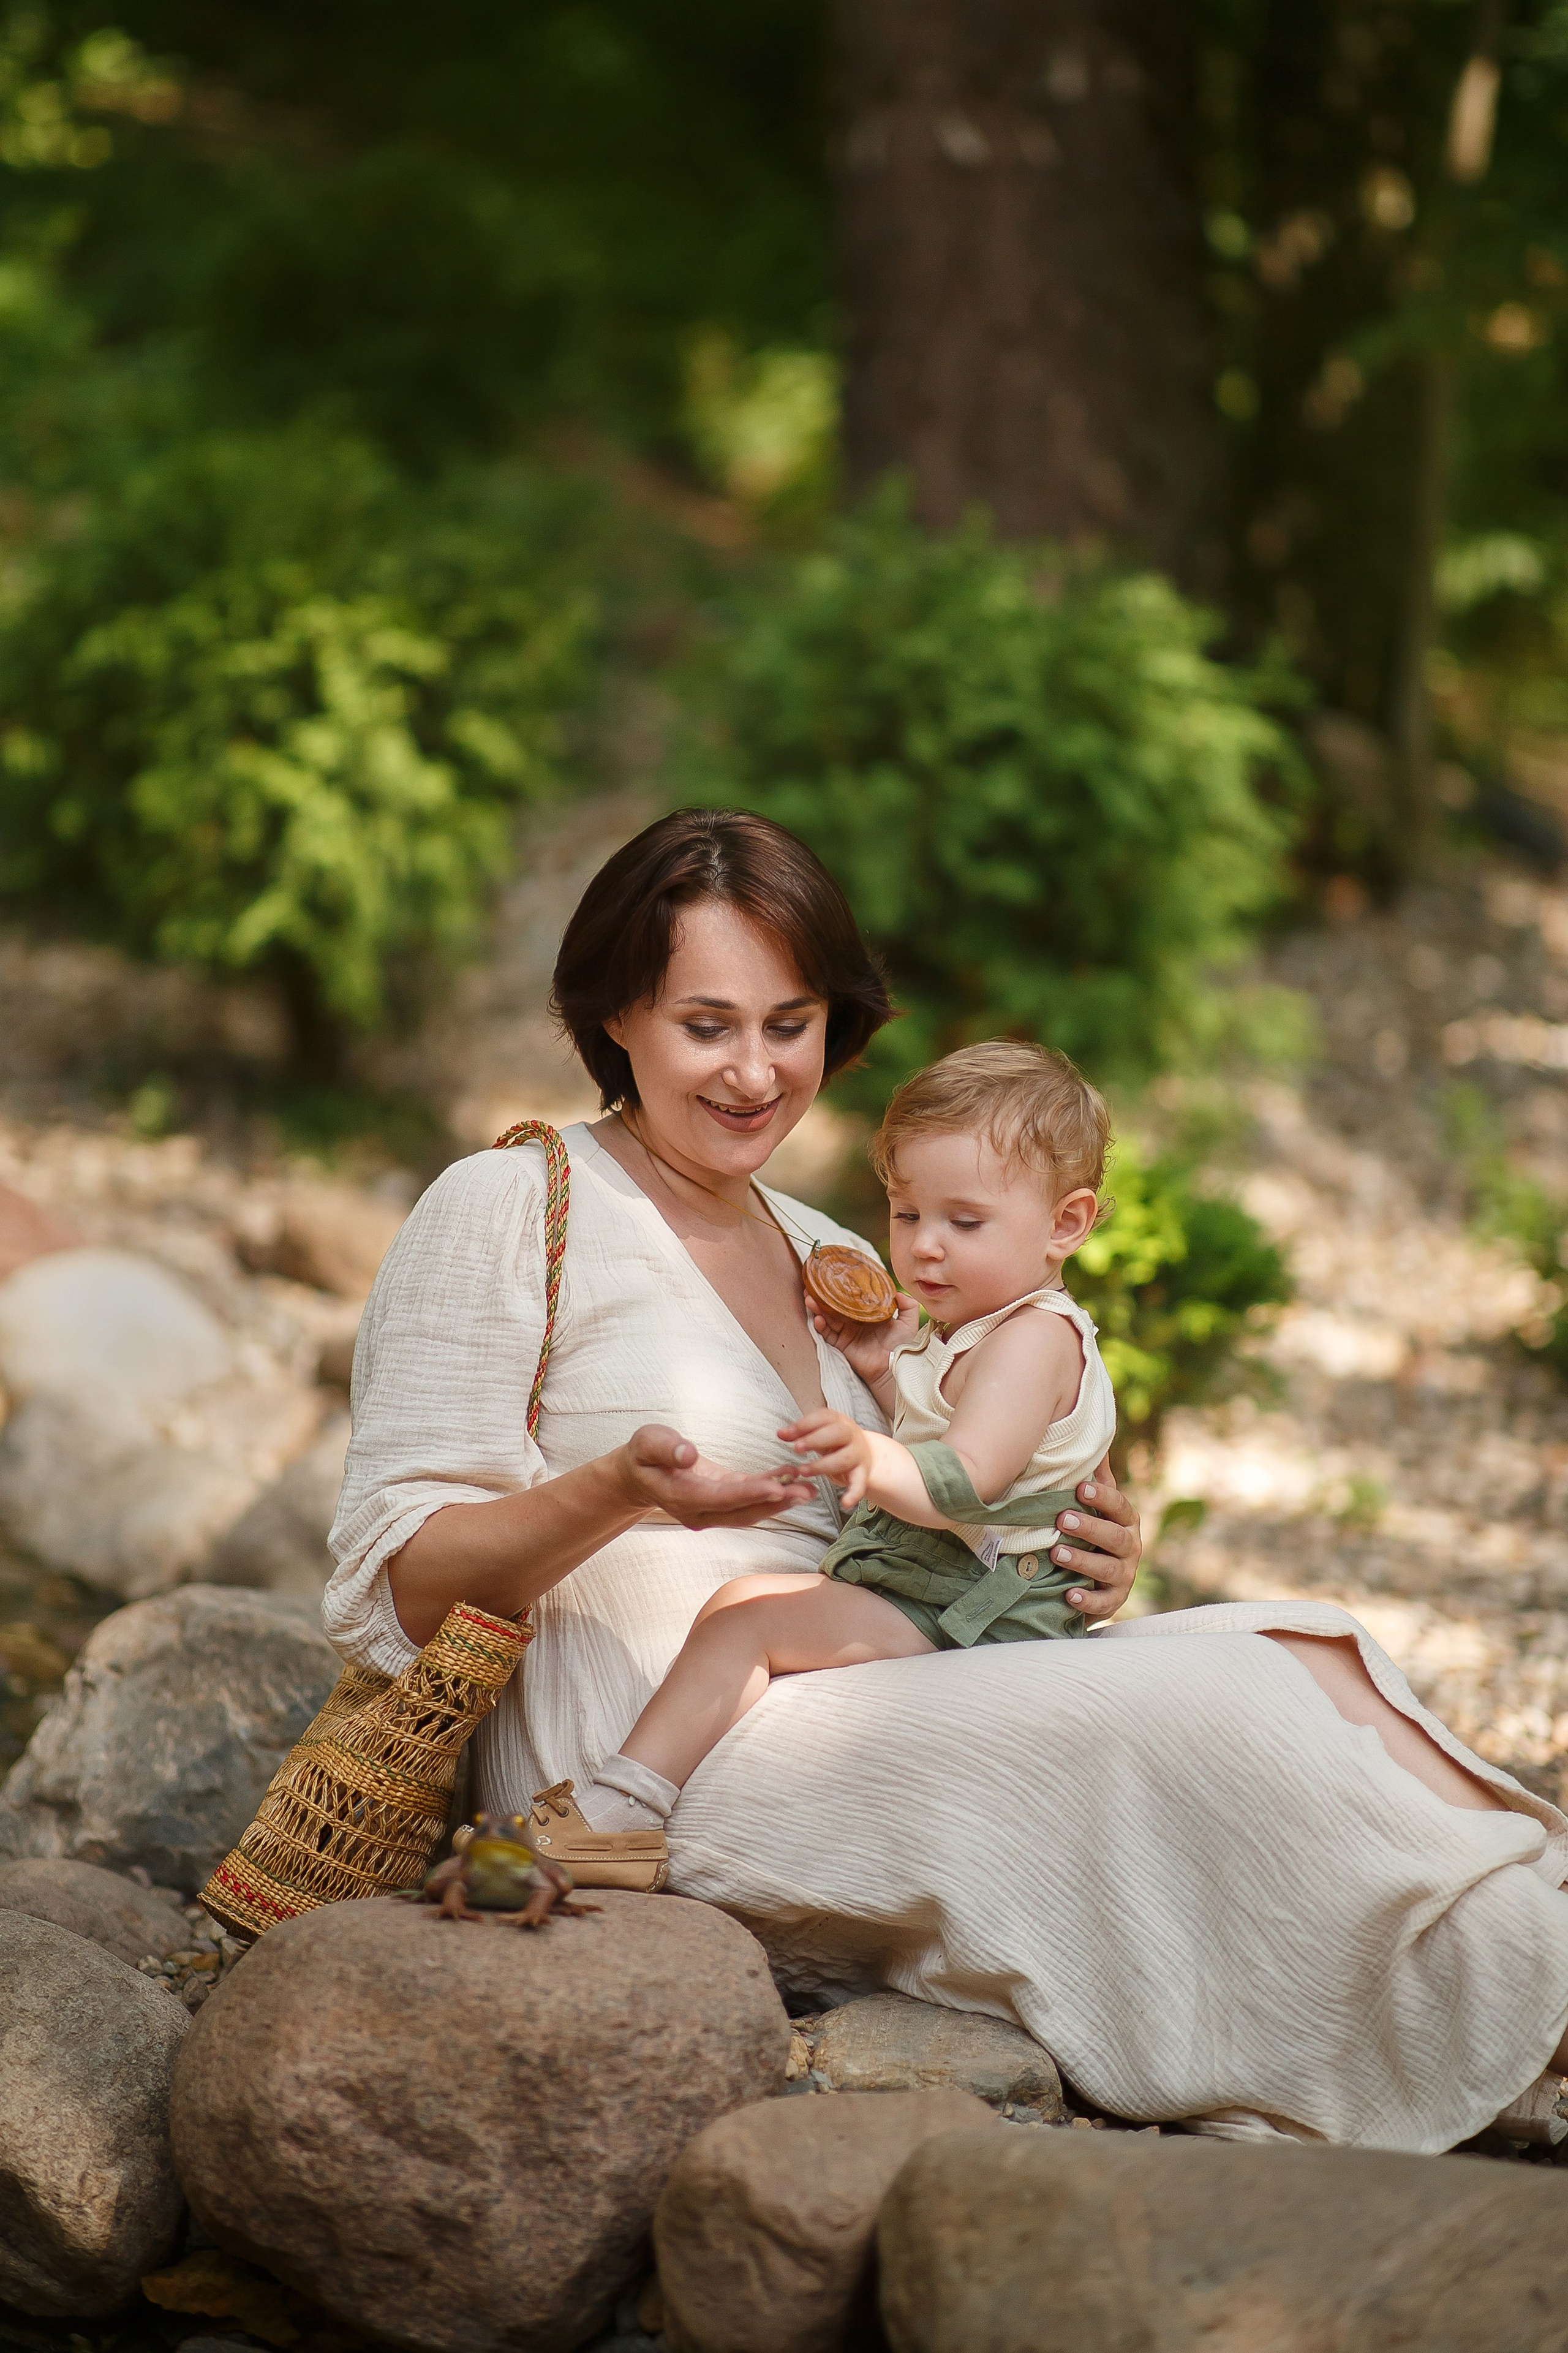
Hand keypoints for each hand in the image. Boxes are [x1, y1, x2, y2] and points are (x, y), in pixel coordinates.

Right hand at [616, 1424, 817, 1531]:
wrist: (639, 1475)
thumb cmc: (644, 1454)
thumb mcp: (648, 1442)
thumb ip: (666, 1448)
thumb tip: (688, 1454)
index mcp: (681, 1496)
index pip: (721, 1498)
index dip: (750, 1493)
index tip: (777, 1486)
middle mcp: (698, 1512)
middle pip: (741, 1511)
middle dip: (775, 1503)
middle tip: (807, 1492)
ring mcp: (710, 1512)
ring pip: (749, 1511)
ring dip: (779, 1502)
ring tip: (809, 1490)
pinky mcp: (721, 1502)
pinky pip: (748, 1501)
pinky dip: (770, 1491)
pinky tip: (792, 1479)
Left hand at [778, 1408, 875, 1507]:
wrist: (865, 1453)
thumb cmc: (834, 1442)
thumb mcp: (818, 1434)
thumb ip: (800, 1434)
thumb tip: (781, 1433)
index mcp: (838, 1421)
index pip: (823, 1417)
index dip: (804, 1425)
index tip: (785, 1434)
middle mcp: (851, 1435)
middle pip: (837, 1433)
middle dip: (815, 1440)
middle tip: (796, 1449)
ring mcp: (858, 1454)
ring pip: (844, 1458)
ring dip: (823, 1465)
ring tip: (803, 1471)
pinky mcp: (862, 1472)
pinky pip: (860, 1483)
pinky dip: (854, 1493)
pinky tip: (845, 1503)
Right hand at [807, 1283, 918, 1389]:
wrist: (895, 1367)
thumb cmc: (903, 1346)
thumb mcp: (909, 1322)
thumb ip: (908, 1306)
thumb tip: (897, 1291)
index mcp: (867, 1314)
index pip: (851, 1299)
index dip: (842, 1289)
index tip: (833, 1277)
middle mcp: (854, 1322)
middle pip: (834, 1306)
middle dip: (823, 1296)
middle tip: (813, 1285)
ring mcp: (846, 1334)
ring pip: (827, 1318)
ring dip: (817, 1308)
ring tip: (809, 1298)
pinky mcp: (842, 1346)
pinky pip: (828, 1335)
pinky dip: (821, 1327)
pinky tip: (818, 1318)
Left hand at [1049, 1458, 1140, 1619]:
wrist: (1092, 1579)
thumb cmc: (1089, 1531)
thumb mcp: (1091, 1505)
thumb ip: (1091, 1477)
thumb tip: (1086, 1437)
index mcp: (1125, 1520)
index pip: (1118, 1505)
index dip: (1101, 1496)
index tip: (1079, 1488)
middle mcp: (1130, 1546)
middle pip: (1116, 1537)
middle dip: (1090, 1527)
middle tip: (1062, 1518)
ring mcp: (1124, 1575)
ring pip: (1109, 1569)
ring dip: (1084, 1561)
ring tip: (1057, 1553)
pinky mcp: (1114, 1601)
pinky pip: (1104, 1603)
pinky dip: (1088, 1601)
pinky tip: (1069, 1595)